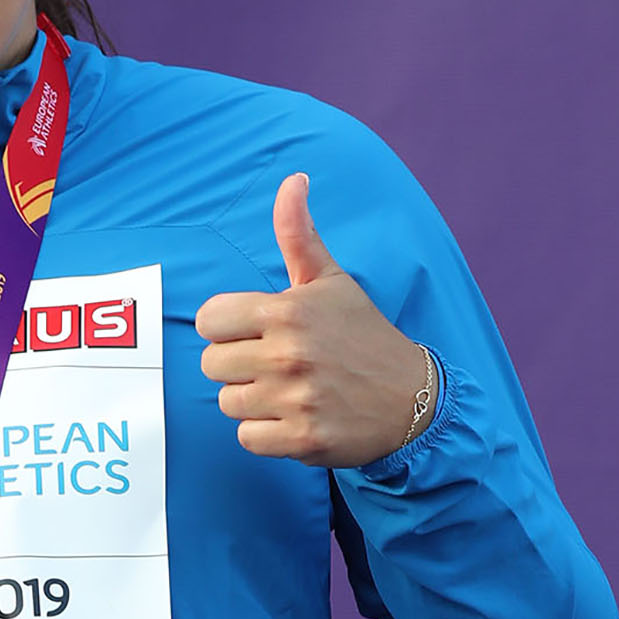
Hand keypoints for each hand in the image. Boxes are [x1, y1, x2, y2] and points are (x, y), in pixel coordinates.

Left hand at [195, 174, 435, 466]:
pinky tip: (294, 417)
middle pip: (211, 364)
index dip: (226, 328)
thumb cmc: (362, 335)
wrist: (411, 398)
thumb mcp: (331, 281)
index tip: (255, 332)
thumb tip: (292, 180)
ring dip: (251, 400)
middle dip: (237, 364)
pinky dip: (265, 433)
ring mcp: (295, 399)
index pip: (208, 320)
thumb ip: (298, 235)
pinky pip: (246, 438)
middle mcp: (287, 354)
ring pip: (228, 402)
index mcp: (286, 311)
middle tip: (275, 364)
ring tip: (288, 391)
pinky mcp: (302, 439)